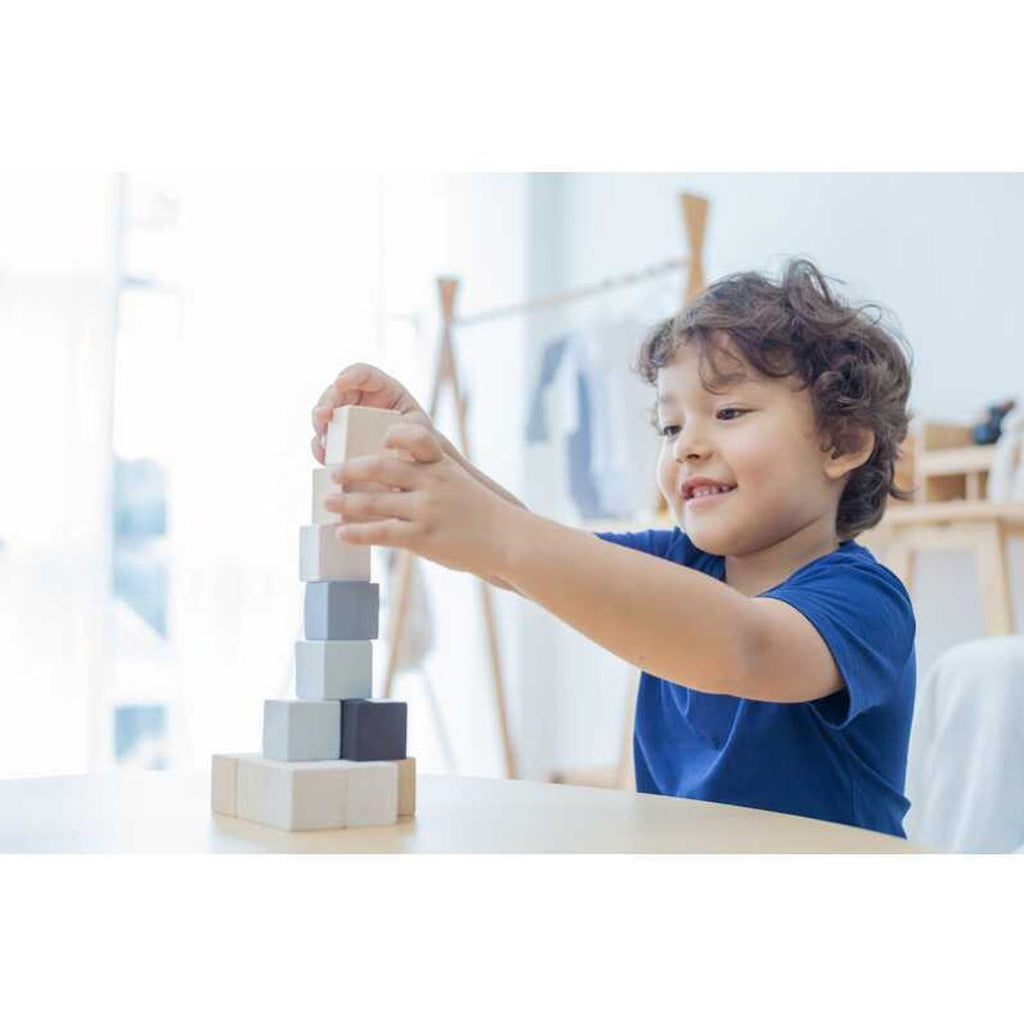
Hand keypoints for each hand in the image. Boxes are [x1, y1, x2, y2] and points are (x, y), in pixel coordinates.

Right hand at [310, 363, 432, 464]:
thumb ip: (412, 428)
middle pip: (336, 392)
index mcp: (383, 387)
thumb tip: (392, 435)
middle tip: (323, 415)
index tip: (340, 383)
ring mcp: (346, 418)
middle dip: (327, 402)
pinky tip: (324, 454)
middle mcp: (360, 399)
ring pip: (325, 414)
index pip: (363, 373)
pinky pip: (324, 438)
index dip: (351, 375)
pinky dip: (321, 446)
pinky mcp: (339, 437)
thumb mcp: (421, 429)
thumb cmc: (420, 438)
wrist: (417, 458)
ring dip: (320, 425)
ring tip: (324, 439)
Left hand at [324, 421, 519, 577]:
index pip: (415, 438)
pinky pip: (382, 533)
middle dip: (353, 469)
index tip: (375, 436)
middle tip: (333, 471)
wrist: (507, 539)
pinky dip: (358, 533)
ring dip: (346, 502)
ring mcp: (426, 510)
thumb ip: (431, 476)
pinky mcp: (422, 537)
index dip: (393, 434)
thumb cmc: (482, 513)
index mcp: (442, 465)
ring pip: (376, 502)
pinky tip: (341, 533)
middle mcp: (432, 483)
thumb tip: (392, 479)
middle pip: (384, 468)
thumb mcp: (460, 483)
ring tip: (328, 502)